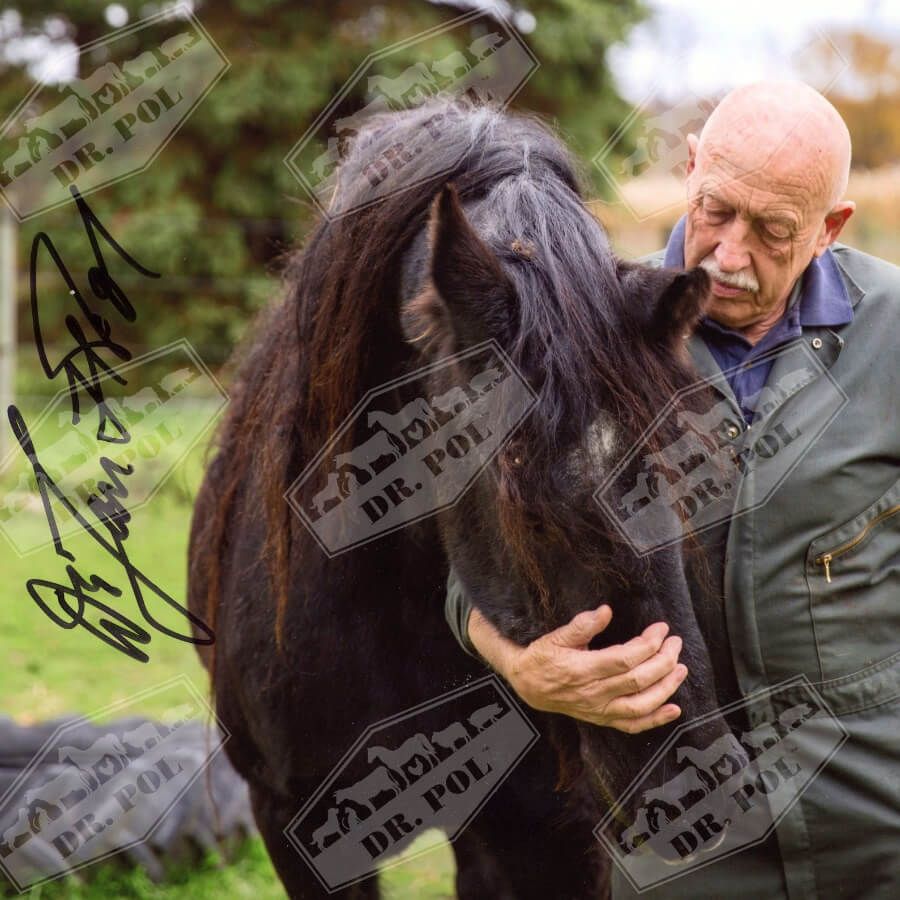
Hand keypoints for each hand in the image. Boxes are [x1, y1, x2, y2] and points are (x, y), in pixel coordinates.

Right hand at [468, 605, 685, 732]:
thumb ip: (582, 624)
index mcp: (583, 669)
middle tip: (675, 643)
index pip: (625, 659)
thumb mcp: (556, 636)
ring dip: (666, 687)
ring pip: (640, 704)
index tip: (661, 629)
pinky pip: (632, 725)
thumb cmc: (542, 657)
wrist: (527, 685)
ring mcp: (599, 709)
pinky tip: (673, 710)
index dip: (648, 644)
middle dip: (663, 661)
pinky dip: (655, 720)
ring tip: (681, 669)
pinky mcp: (602, 719)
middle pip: (638, 680)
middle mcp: (594, 693)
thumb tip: (606, 611)